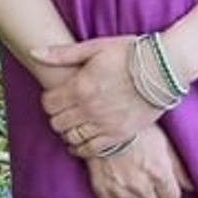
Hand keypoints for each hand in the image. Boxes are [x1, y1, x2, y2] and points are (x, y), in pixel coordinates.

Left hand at [32, 35, 159, 156]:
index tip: (57, 96)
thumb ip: (62, 53)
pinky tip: (83, 139)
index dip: (49, 100)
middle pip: (57, 123)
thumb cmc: (130, 53)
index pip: (48, 104)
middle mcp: (89, 109)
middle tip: (65, 109)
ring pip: (71, 138)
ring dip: (68, 132)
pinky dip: (82, 147)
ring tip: (75, 124)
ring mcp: (104, 124)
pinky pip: (91, 150)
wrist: (164, 69)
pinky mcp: (119, 135)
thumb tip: (33, 52)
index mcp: (80, 86)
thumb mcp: (95, 47)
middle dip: (57, 116)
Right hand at [85, 125, 193, 197]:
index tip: (164, 182)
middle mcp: (139, 185)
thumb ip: (179, 168)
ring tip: (133, 185)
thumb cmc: (139, 127)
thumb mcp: (164, 143)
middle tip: (148, 181)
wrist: (105, 119)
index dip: (169, 191)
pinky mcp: (101, 188)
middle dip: (153, 196)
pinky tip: (118, 185)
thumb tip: (191, 187)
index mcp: (158, 173)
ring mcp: (119, 188)